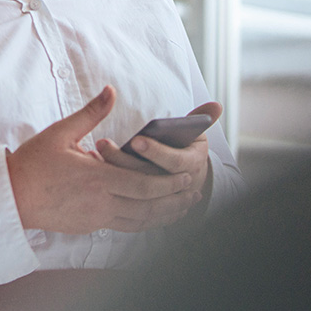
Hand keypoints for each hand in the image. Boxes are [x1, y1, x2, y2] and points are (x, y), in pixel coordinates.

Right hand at [6, 86, 202, 233]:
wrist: (11, 196)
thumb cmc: (33, 163)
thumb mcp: (61, 132)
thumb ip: (92, 113)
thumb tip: (111, 91)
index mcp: (96, 178)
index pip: (143, 185)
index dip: (168, 183)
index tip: (186, 176)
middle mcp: (100, 203)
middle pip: (147, 207)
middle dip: (174, 200)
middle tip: (194, 193)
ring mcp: (95, 219)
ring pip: (139, 223)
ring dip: (164, 216)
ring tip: (183, 208)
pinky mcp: (89, 227)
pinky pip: (125, 228)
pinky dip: (145, 224)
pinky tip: (154, 217)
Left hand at [97, 101, 222, 210]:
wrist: (187, 185)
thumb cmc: (187, 151)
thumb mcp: (197, 135)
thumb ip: (202, 118)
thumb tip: (217, 104)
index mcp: (192, 165)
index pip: (174, 161)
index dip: (156, 151)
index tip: (137, 139)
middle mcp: (177, 185)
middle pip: (148, 177)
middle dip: (125, 160)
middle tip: (103, 144)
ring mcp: (160, 199)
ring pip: (133, 190)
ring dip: (112, 172)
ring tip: (94, 153)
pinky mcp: (143, 206)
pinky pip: (124, 199)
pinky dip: (109, 187)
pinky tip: (93, 171)